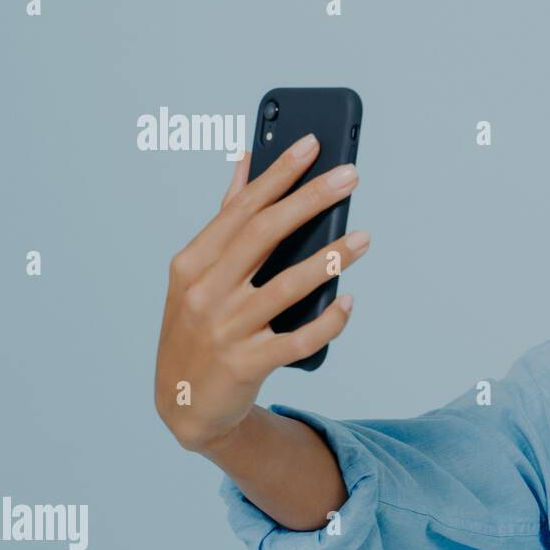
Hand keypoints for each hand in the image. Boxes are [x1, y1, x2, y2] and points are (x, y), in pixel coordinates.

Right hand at [153, 132, 369, 451]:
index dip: (278, 174)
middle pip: (264, 235)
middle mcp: (204, 292)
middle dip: (310, 200)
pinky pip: (297, 340)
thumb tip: (246, 159)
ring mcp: (225, 330)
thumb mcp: (198, 274)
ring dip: (329, 259)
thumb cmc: (199, 327)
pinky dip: (327, 321)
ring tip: (364, 237)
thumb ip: (226, 218)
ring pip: (285, 287)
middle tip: (351, 175)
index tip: (313, 144)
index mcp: (193, 263)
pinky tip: (350, 302)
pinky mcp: (246, 364)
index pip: (242, 208)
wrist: (184, 405)